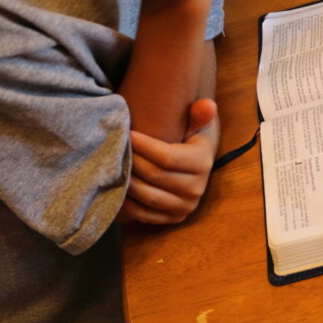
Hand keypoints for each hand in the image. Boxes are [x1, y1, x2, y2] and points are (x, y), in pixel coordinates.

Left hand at [120, 99, 219, 223]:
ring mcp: (185, 206)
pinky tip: (118, 187)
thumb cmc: (192, 137)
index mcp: (203, 163)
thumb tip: (208, 104)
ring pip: (148, 196)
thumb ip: (200, 113)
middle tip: (116, 148)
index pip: (167, 157)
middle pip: (155, 176)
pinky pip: (146, 215)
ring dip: (128, 182)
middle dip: (133, 162)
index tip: (127, 134)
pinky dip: (129, 203)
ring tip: (114, 166)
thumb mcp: (198, 123)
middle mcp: (197, 188)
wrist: (197, 162)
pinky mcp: (174, 217)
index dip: (144, 146)